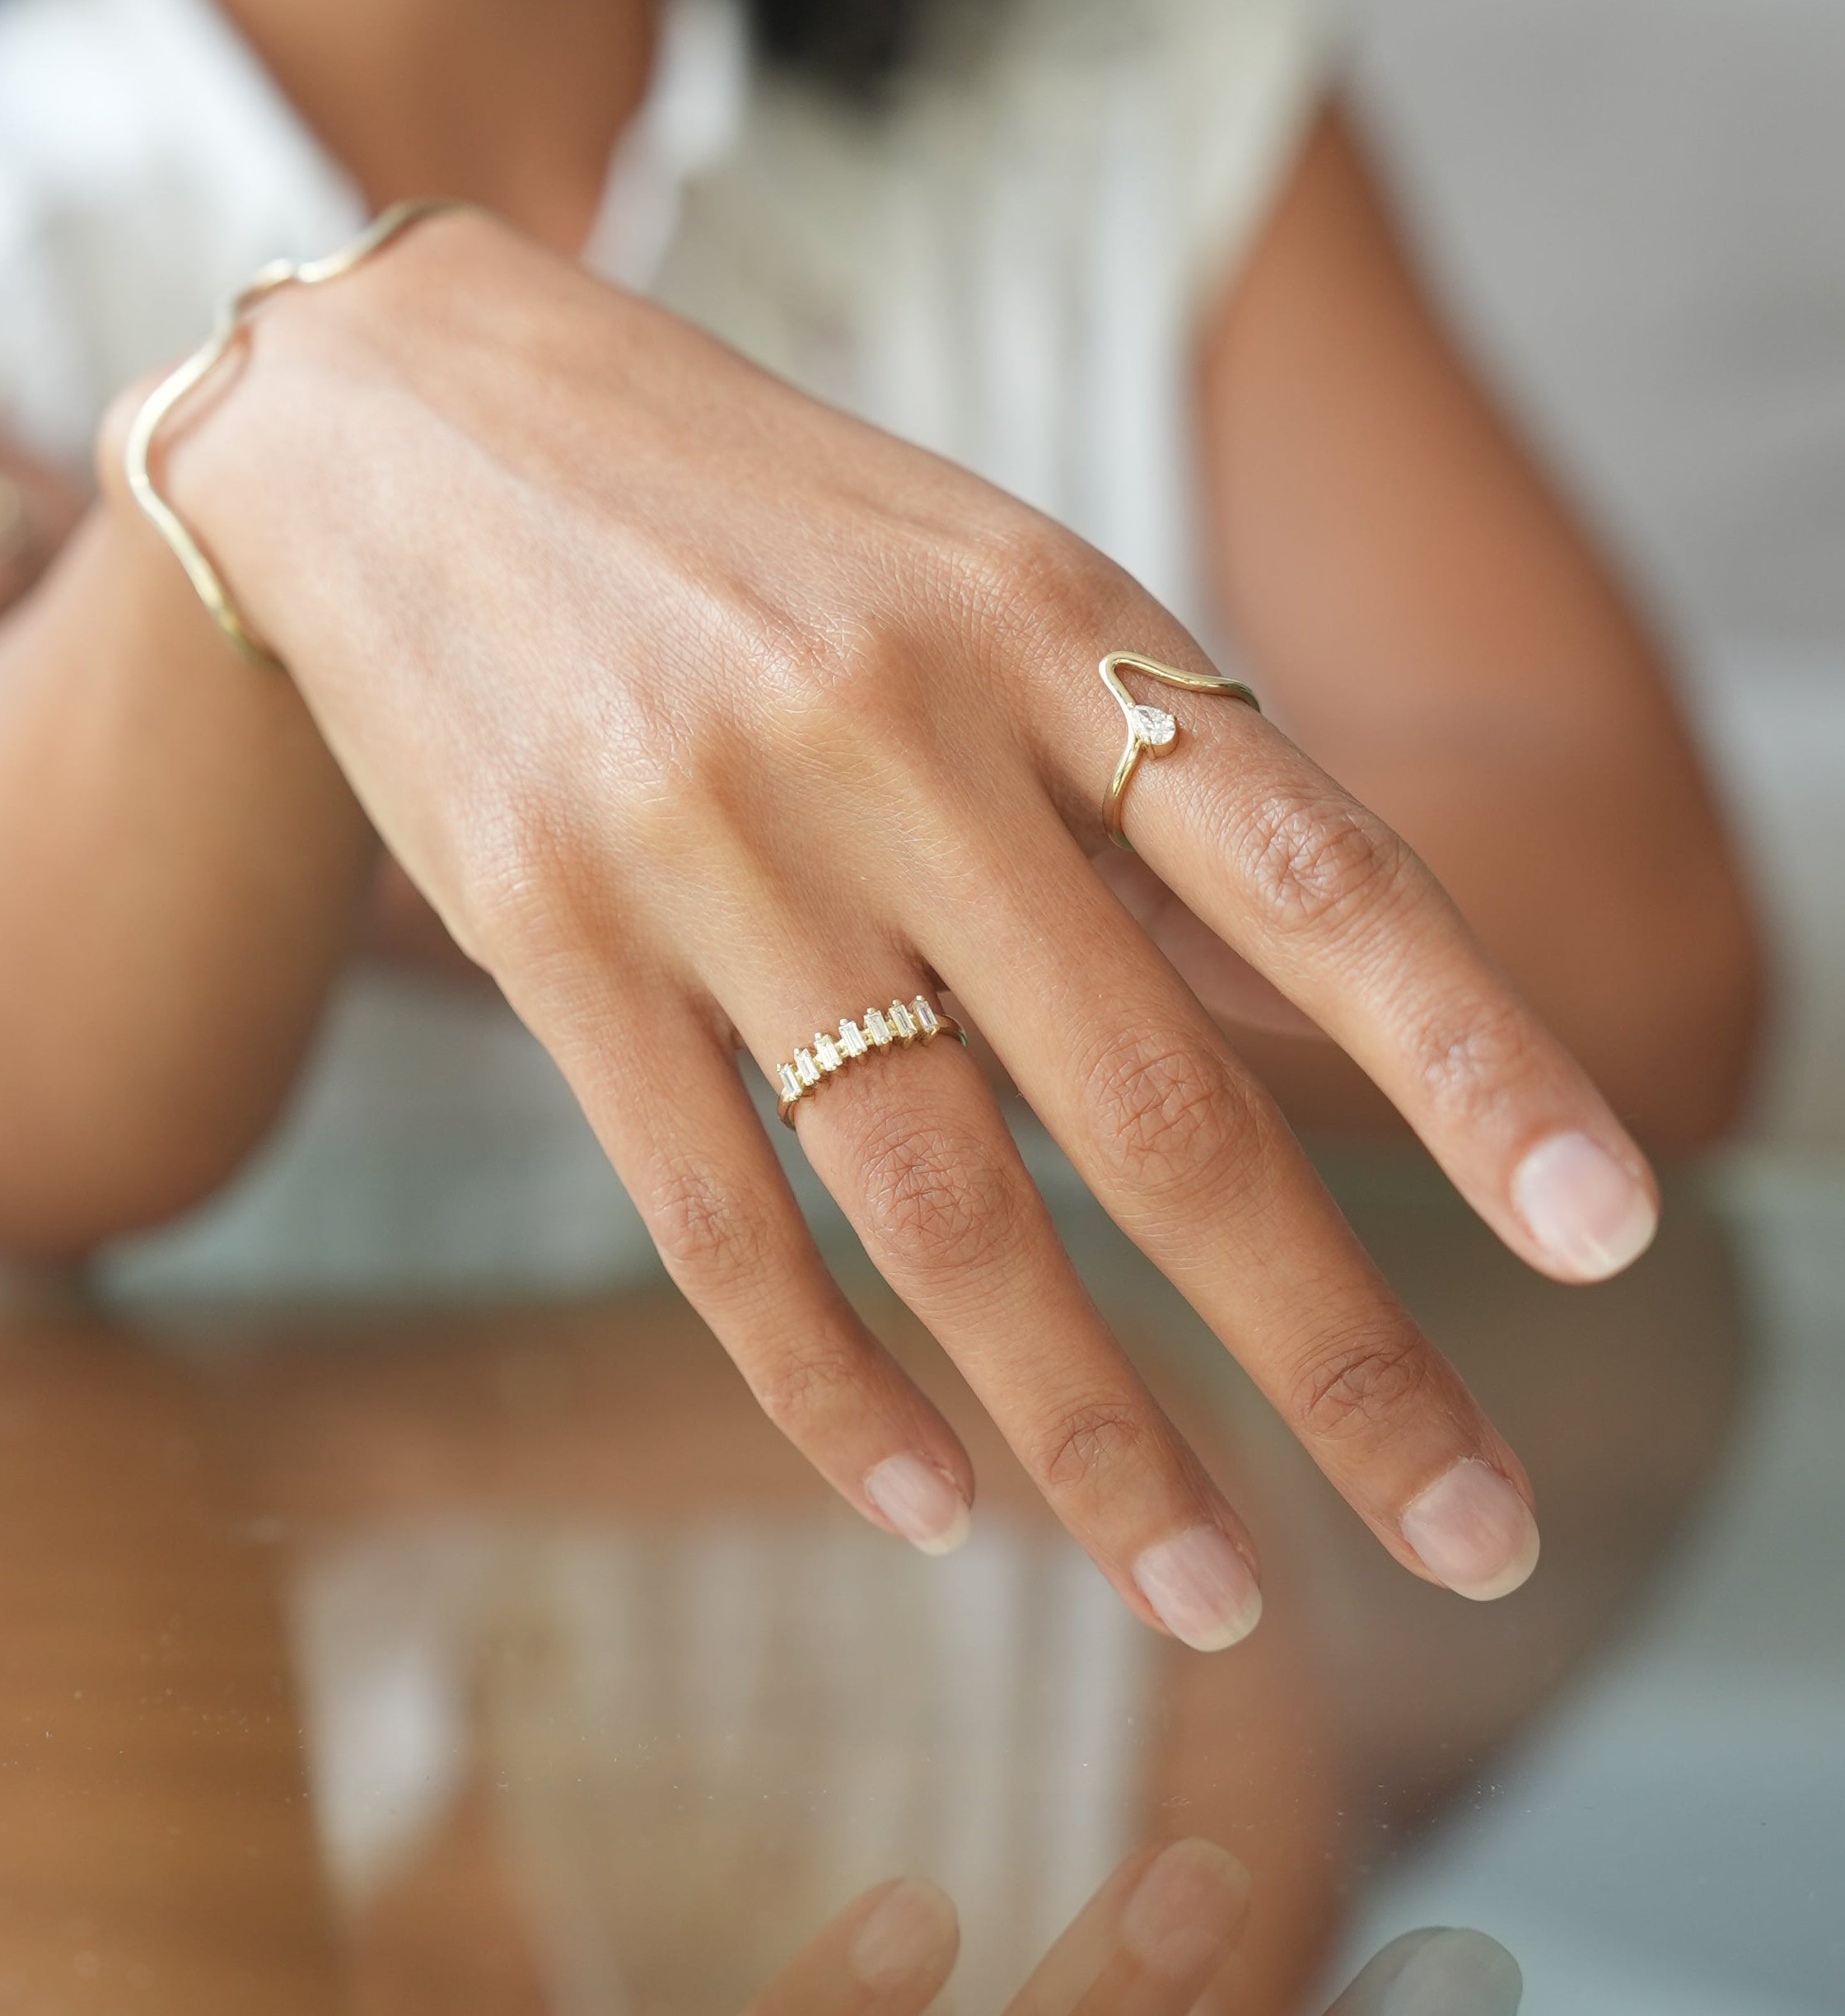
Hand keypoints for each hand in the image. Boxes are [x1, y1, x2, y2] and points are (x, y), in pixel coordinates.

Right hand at [155, 210, 1661, 1646]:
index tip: (1607, 1233)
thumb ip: (1141, 792)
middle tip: (1472, 1532)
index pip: (1313, 869)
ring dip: (1096, 1430)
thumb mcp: (983, 581)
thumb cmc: (749, 523)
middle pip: (1151, 1103)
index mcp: (1052, 625)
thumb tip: (1331, 1022)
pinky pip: (715, 1218)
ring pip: (941, 1203)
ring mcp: (715, 850)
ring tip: (1211, 1588)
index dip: (1475, 1058)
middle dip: (1331, 1345)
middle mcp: (899, 740)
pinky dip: (832, 1385)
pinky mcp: (552, 943)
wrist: (407, 427)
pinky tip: (933, 1506)